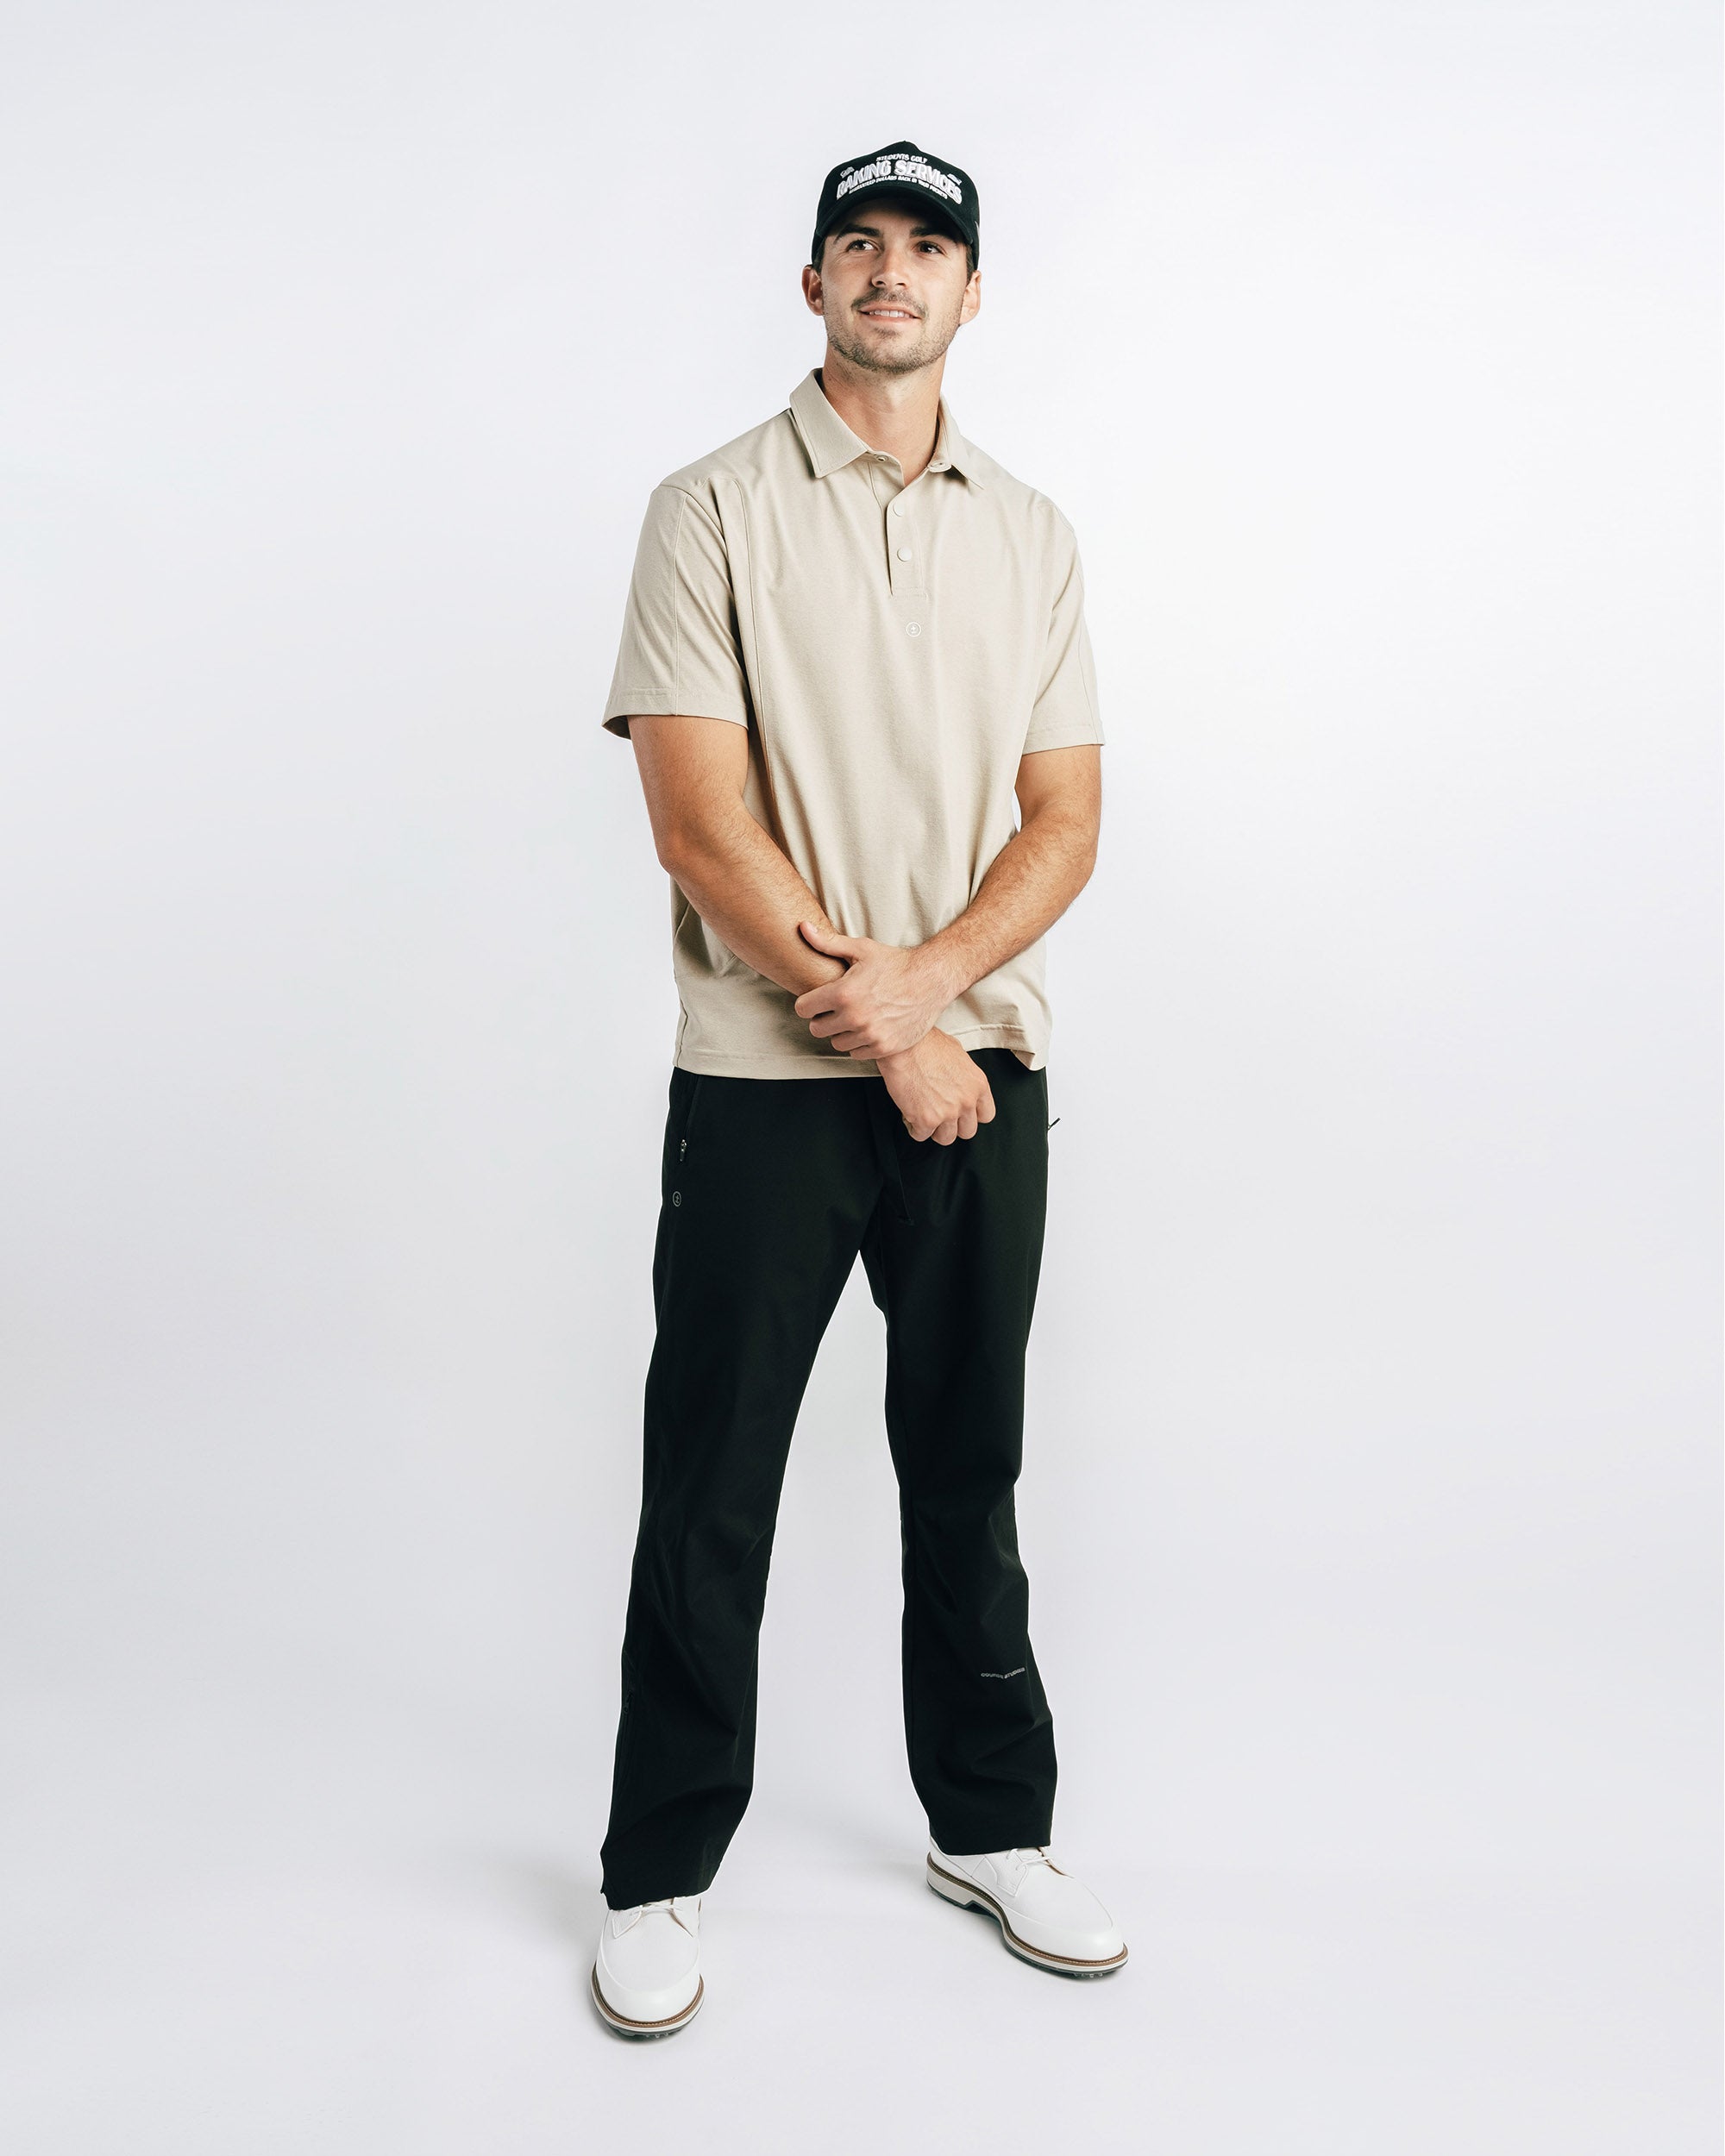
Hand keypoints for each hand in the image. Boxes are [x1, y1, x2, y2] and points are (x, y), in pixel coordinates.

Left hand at [792, 921, 954, 1057]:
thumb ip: (827, 943)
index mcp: (843, 993)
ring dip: (841, 1032)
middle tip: (836, 1009)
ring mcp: (870, 1035)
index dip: (808, 1002)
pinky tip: (867, 1027)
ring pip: (836, 1043)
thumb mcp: (862, 949)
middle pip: (816, 1029)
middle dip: (822, 1018)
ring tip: (853, 1017)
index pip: (803, 1008)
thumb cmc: (895, 963)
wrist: (932, 980)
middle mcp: (854, 1017)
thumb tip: (802, 927)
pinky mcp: (884, 1047)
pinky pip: (856, 1053)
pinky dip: (859, 1043)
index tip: (818, 999)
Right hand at [874, 1029, 995, 1144]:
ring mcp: (947, 1113)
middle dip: (953, 1125)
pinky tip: (909, 1112)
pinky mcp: (926, 1120)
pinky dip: (914, 1127)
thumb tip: (957, 1079)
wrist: (905, 1045)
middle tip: (940, 1114)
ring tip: (923, 1114)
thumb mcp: (957, 1053)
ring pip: (946, 1138)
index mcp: (978, 1084)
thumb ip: (963, 1074)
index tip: (961, 1113)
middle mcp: (966, 1101)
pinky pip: (921, 1135)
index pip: (986, 1115)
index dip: (971, 1115)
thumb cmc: (926, 1043)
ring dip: (933, 1129)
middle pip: (967, 1131)